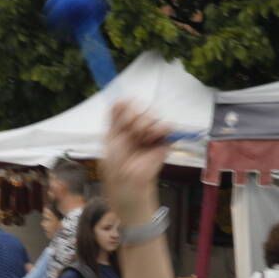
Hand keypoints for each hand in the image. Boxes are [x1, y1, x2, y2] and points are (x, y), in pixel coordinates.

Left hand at [102, 101, 169, 217]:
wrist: (127, 179)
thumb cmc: (115, 163)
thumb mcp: (110, 137)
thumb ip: (114, 117)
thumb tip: (121, 98)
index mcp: (123, 125)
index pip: (127, 104)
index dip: (126, 108)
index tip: (122, 120)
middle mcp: (138, 126)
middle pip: (140, 106)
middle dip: (134, 117)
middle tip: (130, 132)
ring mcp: (152, 132)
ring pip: (153, 113)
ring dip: (145, 123)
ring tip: (141, 137)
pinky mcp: (165, 140)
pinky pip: (167, 125)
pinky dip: (159, 129)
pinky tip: (151, 139)